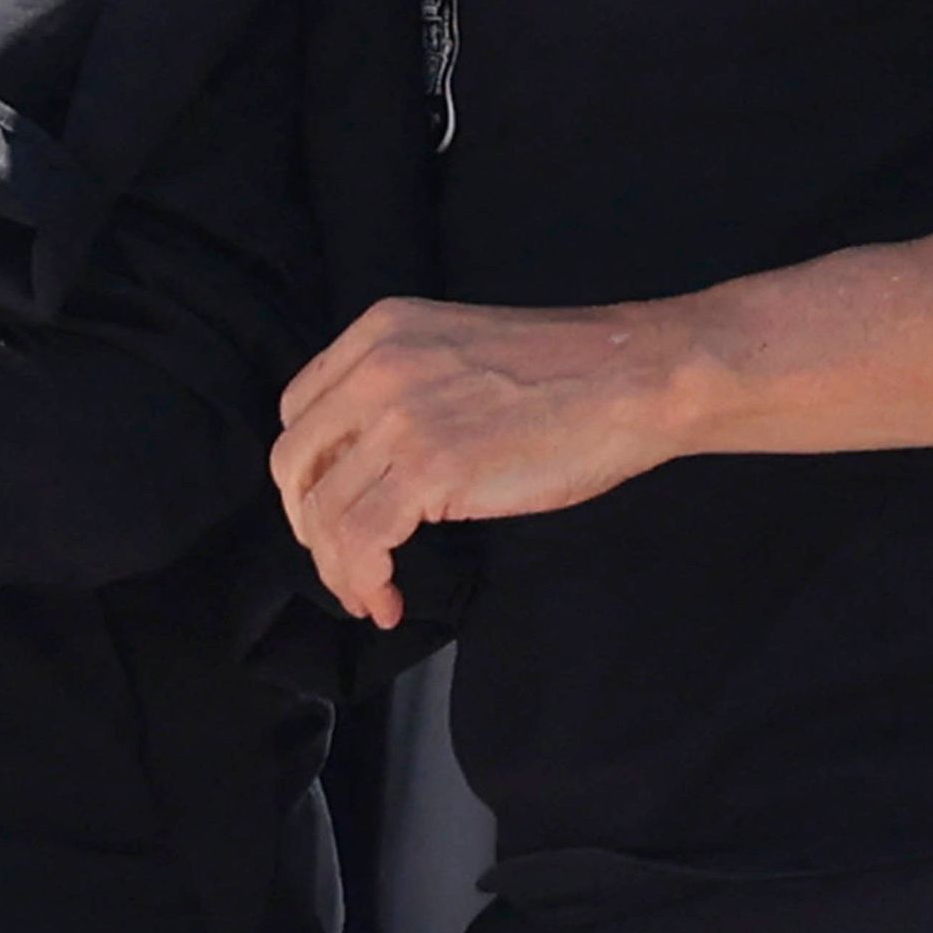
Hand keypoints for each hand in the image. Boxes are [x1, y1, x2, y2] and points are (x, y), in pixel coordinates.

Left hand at [271, 294, 707, 626]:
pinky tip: (387, 600)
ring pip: (324, 509)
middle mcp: (374, 367)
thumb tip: (373, 461)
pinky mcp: (430, 466)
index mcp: (378, 332)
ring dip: (338, 567)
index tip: (330, 510)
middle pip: (296, 461)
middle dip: (309, 524)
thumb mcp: (457, 352)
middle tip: (341, 562)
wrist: (636, 374)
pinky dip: (363, 580)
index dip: (308, 472)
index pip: (300, 410)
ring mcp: (398, 416)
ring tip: (368, 596)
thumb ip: (404, 388)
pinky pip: (362, 537)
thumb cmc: (569, 374)